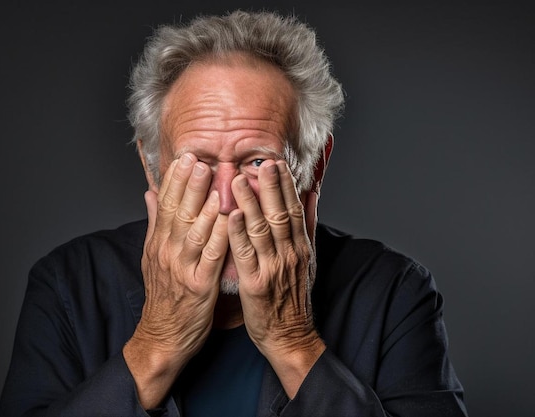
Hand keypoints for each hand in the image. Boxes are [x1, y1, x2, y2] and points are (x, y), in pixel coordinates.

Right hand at [124, 153, 228, 407]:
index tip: (185, 157)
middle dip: (189, 184)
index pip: (166, 205)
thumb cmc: (164, 296)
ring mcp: (182, 268)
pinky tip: (226, 219)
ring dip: (203, 204)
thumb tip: (150, 193)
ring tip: (213, 180)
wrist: (163, 336)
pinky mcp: (199, 286)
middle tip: (199, 159)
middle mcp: (168, 252)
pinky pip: (209, 257)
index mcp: (160, 243)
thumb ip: (155, 223)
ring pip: (193, 230)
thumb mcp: (152, 257)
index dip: (175, 180)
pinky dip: (217, 236)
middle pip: (178, 211)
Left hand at [228, 159, 324, 397]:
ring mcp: (273, 268)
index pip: (294, 209)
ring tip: (240, 180)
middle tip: (262, 161)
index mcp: (300, 247)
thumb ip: (308, 226)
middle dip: (271, 187)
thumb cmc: (294, 297)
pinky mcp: (255, 284)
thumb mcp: (308, 259)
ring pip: (262, 230)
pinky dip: (239, 234)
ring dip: (251, 204)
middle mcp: (289, 254)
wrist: (289, 335)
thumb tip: (313, 194)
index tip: (277, 163)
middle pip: (280, 214)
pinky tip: (231, 216)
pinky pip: (246, 255)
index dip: (285, 185)